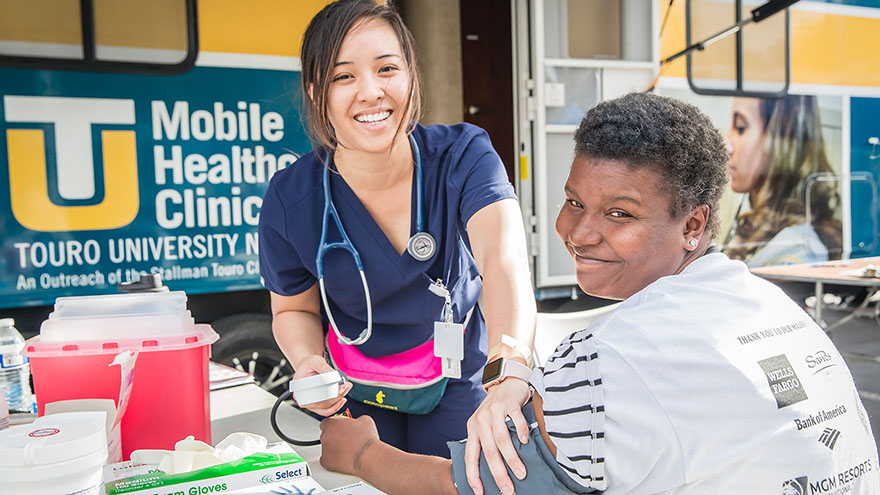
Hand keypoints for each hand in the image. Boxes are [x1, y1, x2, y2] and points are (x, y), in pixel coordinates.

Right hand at [293, 354, 352, 415]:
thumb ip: (323, 367)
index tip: (340, 387)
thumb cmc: (309, 364)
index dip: (329, 392)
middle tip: (346, 386)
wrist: (309, 366)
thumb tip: (333, 375)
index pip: (315, 395)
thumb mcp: (315, 361)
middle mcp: (303, 399)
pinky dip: (336, 406)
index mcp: (299, 389)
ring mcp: (310, 404)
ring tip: (346, 388)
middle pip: (322, 403)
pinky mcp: (316, 406)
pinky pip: (327, 410)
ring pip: (326, 408)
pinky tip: (343, 398)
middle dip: (337, 396)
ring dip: (339, 400)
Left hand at [319, 415, 379, 475]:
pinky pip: (326, 460)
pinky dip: (333, 460)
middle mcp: (325, 435)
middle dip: (334, 437)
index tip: (340, 429)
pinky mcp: (326, 462)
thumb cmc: (366, 439)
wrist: (368, 456)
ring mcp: (325, 450)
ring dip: (334, 448)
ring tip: (347, 450)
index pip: (326, 423)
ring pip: (326, 448)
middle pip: (326, 435)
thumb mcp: (364, 420)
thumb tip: (356, 423)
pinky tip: (343, 458)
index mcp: (332, 423)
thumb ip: (355, 420)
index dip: (334, 426)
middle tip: (346, 440)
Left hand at [465, 378, 530, 494]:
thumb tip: (494, 471)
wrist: (504, 382)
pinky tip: (526, 443)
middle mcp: (481, 421)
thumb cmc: (495, 410)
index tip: (479, 492)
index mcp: (472, 429)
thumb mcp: (484, 425)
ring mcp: (494, 411)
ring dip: (512, 459)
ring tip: (521, 473)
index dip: (473, 475)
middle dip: (498, 473)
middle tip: (507, 489)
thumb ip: (486, 443)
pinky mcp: (509, 403)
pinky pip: (516, 421)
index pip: (470, 456)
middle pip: (489, 452)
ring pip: (502, 440)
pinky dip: (521, 432)